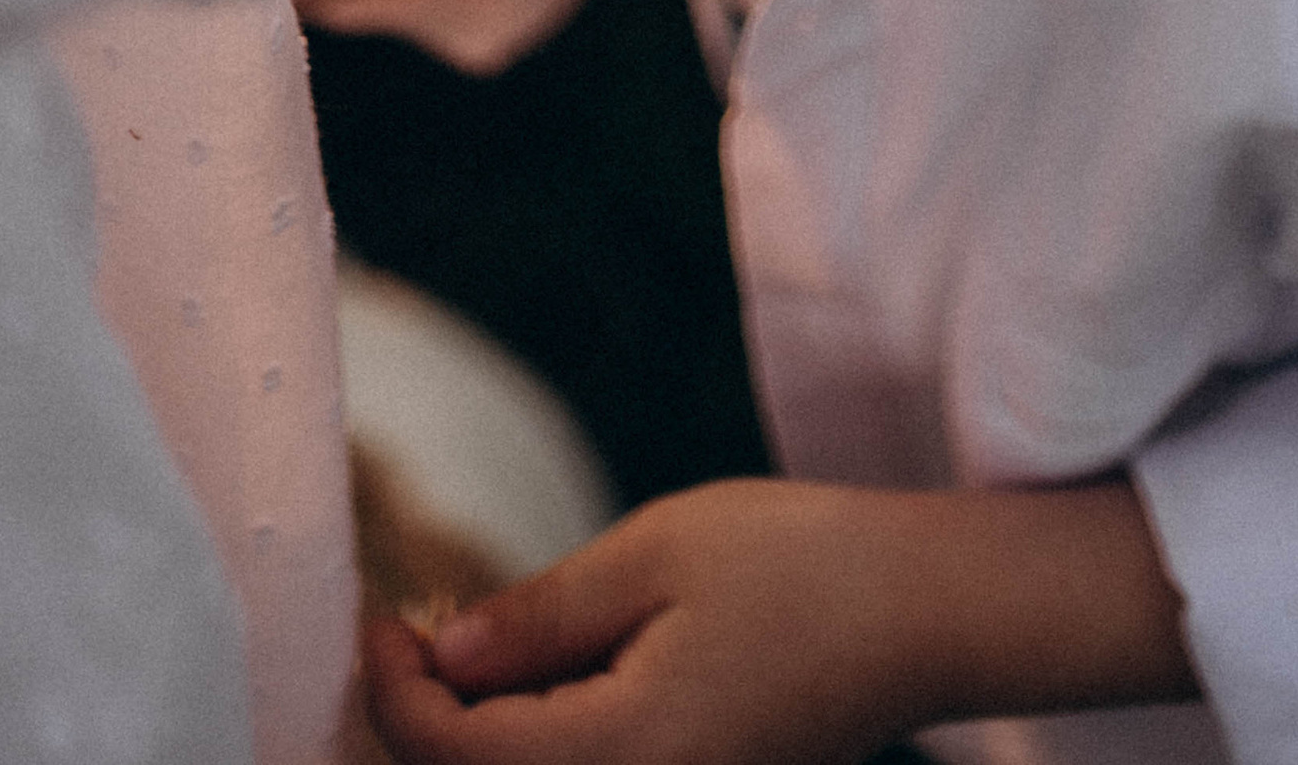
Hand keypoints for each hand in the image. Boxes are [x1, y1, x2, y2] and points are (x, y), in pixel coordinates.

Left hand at [360, 477, 1193, 764]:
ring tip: (459, 642)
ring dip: (471, 738)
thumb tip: (441, 654)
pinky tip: (527, 672)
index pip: (451, 756)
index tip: (373, 610)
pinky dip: (528, 744)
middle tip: (402, 627)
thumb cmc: (801, 567)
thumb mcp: (659, 553)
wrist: (924, 616)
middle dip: (419, 723)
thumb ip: (541, 615)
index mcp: (620, 758)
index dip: (391, 688)